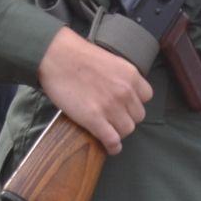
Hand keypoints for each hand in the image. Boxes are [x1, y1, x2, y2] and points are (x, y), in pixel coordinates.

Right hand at [35, 27, 152, 154]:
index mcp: (130, 75)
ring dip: (118, 131)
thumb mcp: (108, 59)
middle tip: (112, 116)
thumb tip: (118, 89)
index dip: (134, 102)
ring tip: (108, 129)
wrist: (55, 56)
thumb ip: (119, 75)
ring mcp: (110, 107)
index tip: (125, 103)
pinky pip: (112, 140)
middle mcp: (125, 92)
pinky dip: (112, 147)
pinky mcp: (94, 119)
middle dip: (126, 117)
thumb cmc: (75, 54)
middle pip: (137, 116)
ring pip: (127, 130)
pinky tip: (109, 147)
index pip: (146, 97)